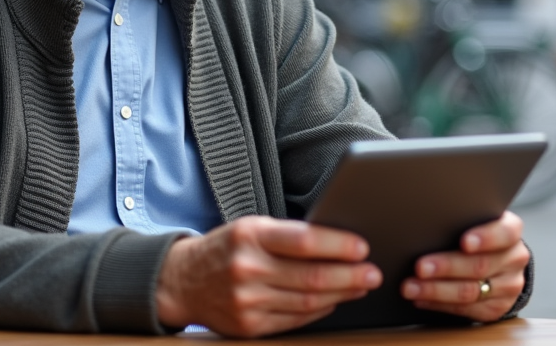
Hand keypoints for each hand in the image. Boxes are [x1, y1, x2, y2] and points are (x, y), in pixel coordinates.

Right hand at [155, 216, 381, 337]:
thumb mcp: (250, 228)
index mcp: (249, 235)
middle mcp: (247, 268)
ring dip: (341, 294)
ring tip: (360, 285)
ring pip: (307, 301)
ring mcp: (247, 301)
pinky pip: (295, 320)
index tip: (362, 247)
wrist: (182, 280)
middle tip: (373, 273)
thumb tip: (337, 243)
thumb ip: (287, 235)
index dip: (337, 245)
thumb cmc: (225, 248)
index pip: (303, 241)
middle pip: (311, 276)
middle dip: (350, 275)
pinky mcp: (249, 326)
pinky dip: (320, 310)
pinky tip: (334, 300)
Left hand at [400, 211, 528, 321]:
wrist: (498, 261)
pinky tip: (421, 299)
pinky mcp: (497, 308)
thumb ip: (459, 219)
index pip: (505, 232)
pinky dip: (439, 304)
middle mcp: (514, 259)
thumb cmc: (475, 233)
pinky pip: (466, 309)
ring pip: (470, 291)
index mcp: (510, 231)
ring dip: (435, 290)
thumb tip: (423, 220)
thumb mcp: (474, 220)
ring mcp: (508, 286)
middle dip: (446, 267)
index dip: (485, 238)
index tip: (464, 242)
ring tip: (411, 287)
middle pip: (479, 265)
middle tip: (419, 267)